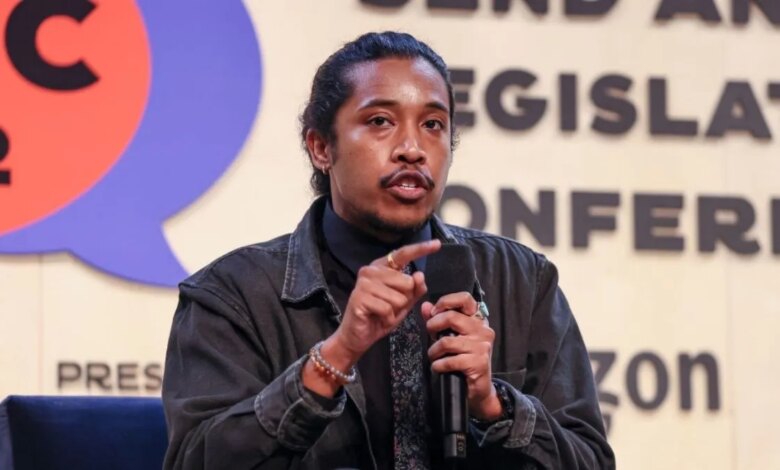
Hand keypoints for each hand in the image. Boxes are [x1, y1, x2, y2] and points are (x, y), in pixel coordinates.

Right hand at [302, 239, 441, 397]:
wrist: (357, 337)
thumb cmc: (380, 317)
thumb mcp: (403, 303)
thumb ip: (414, 290)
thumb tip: (419, 275)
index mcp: (381, 268)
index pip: (403, 254)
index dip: (420, 249)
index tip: (437, 244)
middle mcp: (370, 271)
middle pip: (406, 282)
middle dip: (404, 300)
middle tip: (389, 307)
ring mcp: (363, 283)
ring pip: (398, 297)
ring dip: (395, 311)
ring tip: (382, 313)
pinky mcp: (359, 298)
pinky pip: (388, 309)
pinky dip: (388, 318)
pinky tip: (378, 319)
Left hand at [422, 292, 502, 420]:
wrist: (478, 388)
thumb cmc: (464, 359)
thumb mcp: (451, 336)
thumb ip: (438, 319)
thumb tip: (424, 306)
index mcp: (478, 319)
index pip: (465, 299)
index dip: (445, 302)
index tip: (433, 312)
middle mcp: (483, 329)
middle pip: (451, 317)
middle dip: (433, 326)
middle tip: (430, 336)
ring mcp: (482, 346)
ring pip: (447, 341)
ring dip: (433, 351)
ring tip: (434, 356)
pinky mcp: (478, 363)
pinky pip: (449, 360)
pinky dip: (438, 365)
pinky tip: (438, 368)